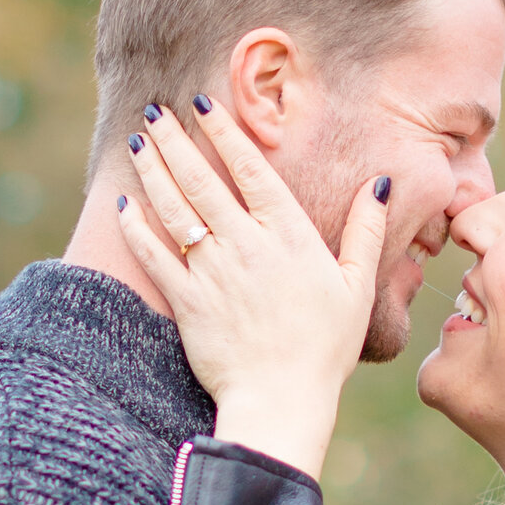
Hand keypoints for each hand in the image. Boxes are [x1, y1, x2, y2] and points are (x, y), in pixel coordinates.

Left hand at [114, 103, 387, 477]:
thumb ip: (365, 231)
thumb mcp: (358, 286)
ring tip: (137, 141)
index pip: (250, 168)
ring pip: (175, 209)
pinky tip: (124, 205)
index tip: (202, 103)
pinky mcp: (187, 303)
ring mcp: (213, 272)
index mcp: (289, 235)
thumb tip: (380, 184)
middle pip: (203, 179)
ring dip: (152, 171)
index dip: (224, 131)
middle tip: (154, 111)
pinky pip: (155, 257)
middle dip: (175, 139)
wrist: (282, 400)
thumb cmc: (325, 347)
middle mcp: (247, 245)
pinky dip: (136, 229)